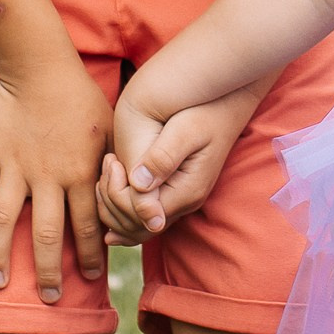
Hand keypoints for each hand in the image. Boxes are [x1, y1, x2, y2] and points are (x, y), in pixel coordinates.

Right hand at [0, 56, 112, 299]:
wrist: (40, 66)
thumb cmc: (81, 97)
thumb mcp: (110, 131)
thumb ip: (115, 165)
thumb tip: (131, 195)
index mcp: (80, 174)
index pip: (88, 226)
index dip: (91, 255)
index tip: (94, 279)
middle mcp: (48, 177)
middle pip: (45, 235)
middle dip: (47, 272)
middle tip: (49, 299)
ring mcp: (16, 168)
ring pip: (4, 222)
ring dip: (0, 256)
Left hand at [101, 83, 258, 238]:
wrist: (224, 108)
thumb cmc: (204, 113)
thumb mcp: (185, 130)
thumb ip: (162, 158)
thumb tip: (138, 185)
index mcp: (186, 192)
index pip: (140, 215)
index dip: (117, 194)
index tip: (113, 160)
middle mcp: (183, 203)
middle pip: (135, 226)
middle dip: (110, 200)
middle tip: (108, 162)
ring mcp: (178, 201)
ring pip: (135, 225)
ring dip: (112, 203)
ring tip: (109, 166)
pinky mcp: (172, 193)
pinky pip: (142, 216)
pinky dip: (120, 207)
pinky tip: (110, 185)